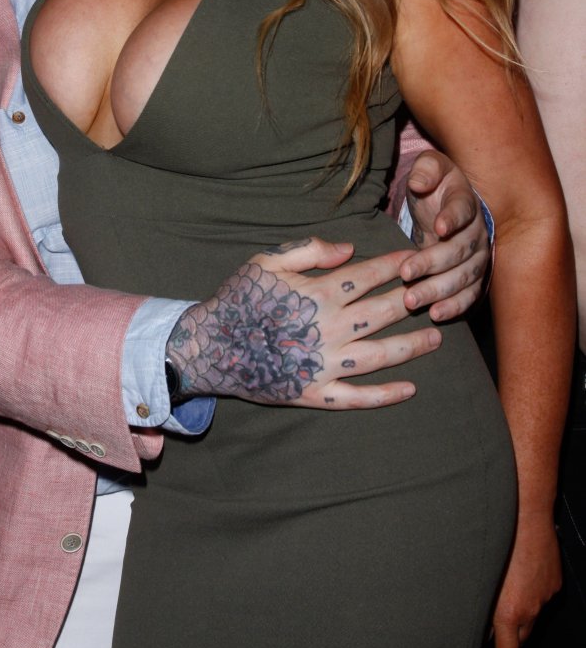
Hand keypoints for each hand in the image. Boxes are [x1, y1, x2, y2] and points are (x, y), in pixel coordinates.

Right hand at [166, 238, 441, 409]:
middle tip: (436, 295)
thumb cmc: (239, 298)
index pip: (369, 275)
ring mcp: (325, 363)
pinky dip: (384, 395)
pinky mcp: (316, 392)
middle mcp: (328, 328)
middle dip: (413, 301)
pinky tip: (408, 390)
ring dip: (411, 347)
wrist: (211, 345)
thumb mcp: (266, 260)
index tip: (415, 258)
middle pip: (383, 313)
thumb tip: (349, 250)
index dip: (395, 265)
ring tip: (436, 339)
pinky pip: (357, 397)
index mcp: (318, 293)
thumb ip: (308, 250)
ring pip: (380, 355)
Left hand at [398, 149, 489, 321]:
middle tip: (406, 275)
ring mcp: (478, 257)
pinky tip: (436, 314)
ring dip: (438, 290)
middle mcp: (477, 231)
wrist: (447, 203)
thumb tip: (419, 183)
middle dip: (432, 264)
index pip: (462, 209)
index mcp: (466, 200)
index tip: (438, 228)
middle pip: (459, 250)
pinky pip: (470, 295)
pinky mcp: (474, 277)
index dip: (452, 218)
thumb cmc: (434, 184)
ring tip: (412, 300)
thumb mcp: (429, 167)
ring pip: (463, 277)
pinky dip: (455, 307)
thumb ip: (425, 170)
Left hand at [489, 510, 560, 647]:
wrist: (524, 511)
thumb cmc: (496, 536)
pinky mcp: (553, 581)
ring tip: (503, 593)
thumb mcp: (478, 574)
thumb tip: (478, 619)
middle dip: (507, 641)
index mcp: (509, 610)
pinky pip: (539, 595)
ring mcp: (544, 594)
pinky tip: (517, 573)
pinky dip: (528, 591)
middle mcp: (530, 607)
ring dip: (517, 611)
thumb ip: (479, 601)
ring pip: (530, 614)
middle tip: (493, 640)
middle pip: (519, 637)